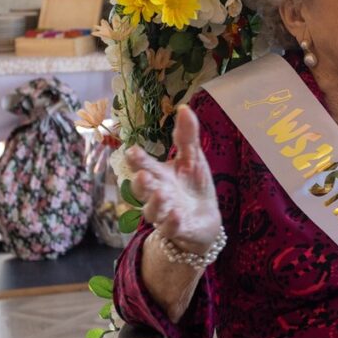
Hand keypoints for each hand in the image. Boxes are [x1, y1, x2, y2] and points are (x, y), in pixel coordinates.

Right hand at [127, 105, 221, 254]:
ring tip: (161, 193)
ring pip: (153, 210)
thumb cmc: (193, 185)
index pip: (143, 165)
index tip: (132, 151)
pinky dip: (172, 222)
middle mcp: (156, 194)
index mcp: (158, 175)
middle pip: (141, 189)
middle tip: (142, 174)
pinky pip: (171, 227)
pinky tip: (177, 215)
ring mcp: (165, 213)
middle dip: (140, 182)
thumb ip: (186, 137)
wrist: (204, 219)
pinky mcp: (178, 230)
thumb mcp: (192, 159)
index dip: (137, 159)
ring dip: (156, 202)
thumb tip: (184, 107)